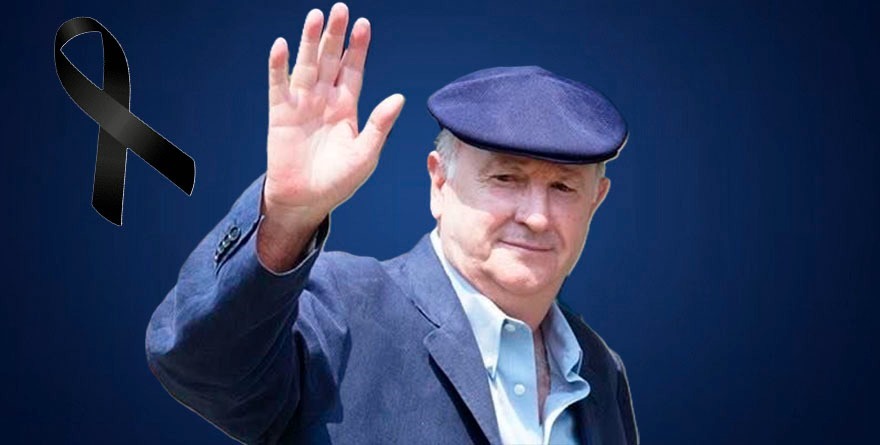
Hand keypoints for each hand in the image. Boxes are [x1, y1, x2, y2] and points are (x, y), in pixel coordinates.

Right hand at [264, 3, 404, 227]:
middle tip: (341, 9)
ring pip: (307, 65)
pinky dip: (278, 65)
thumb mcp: (365, 155)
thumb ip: (380, 126)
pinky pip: (279, 85)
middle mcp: (324, 100)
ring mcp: (302, 104)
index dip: (358, 48)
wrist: (305, 201)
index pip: (353, 70)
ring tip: (316, 16)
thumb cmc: (338, 182)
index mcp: (347, 108)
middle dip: (336, 36)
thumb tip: (399, 98)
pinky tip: (280, 45)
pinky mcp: (280, 114)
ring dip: (310, 41)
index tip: (364, 25)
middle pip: (331, 60)